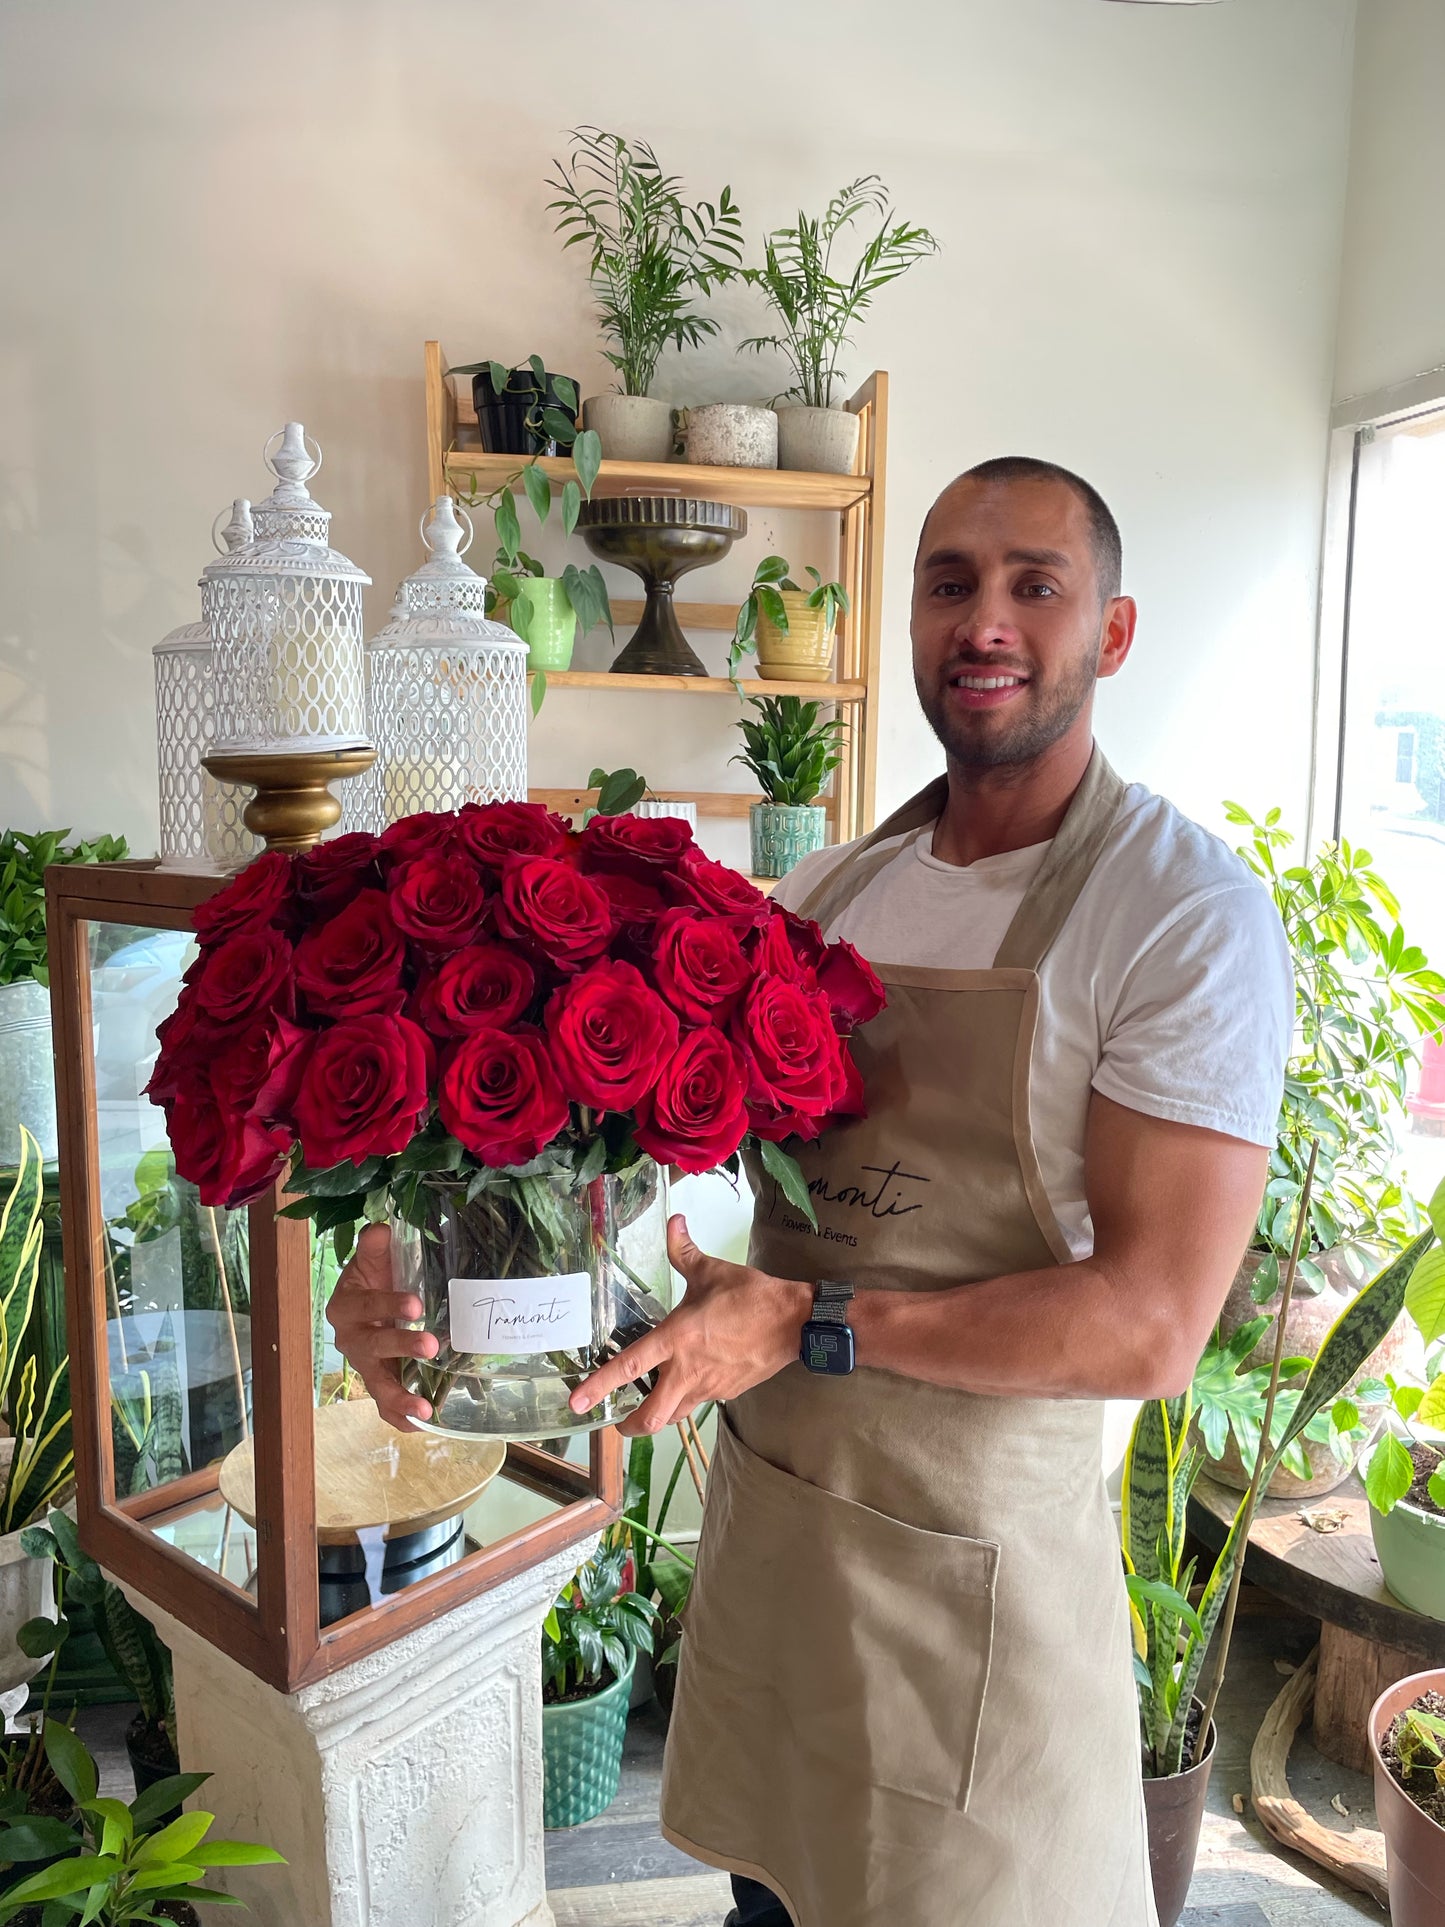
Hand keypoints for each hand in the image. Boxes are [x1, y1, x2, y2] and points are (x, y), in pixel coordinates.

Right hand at [324, 1222, 437, 1432]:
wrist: (374, 1297)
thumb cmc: (376, 1276)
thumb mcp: (374, 1257)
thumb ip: (374, 1245)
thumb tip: (380, 1230)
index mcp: (346, 1306)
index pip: (365, 1305)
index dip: (388, 1305)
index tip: (416, 1304)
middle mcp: (351, 1339)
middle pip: (372, 1347)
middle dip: (401, 1346)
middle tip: (432, 1345)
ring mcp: (366, 1365)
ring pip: (377, 1385)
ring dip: (400, 1396)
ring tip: (425, 1406)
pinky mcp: (381, 1382)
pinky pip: (385, 1406)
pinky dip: (401, 1418)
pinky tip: (423, 1423)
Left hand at [569, 1214, 810, 1435]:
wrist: (794, 1322)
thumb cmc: (750, 1296)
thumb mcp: (711, 1271)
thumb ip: (684, 1251)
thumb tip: (674, 1222)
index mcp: (676, 1339)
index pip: (629, 1366)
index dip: (599, 1386)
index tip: (577, 1402)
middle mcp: (686, 1370)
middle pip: (650, 1417)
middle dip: (629, 1426)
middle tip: (618, 1422)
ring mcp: (708, 1387)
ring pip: (674, 1416)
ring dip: (657, 1417)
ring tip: (648, 1409)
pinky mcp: (726, 1394)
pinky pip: (699, 1404)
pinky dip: (687, 1401)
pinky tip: (689, 1386)